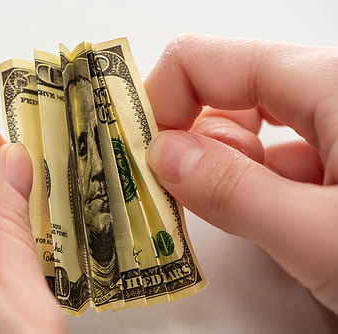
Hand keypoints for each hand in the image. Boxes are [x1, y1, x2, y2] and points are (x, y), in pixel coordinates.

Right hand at [145, 34, 337, 314]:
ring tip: (199, 208)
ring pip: (242, 130)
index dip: (159, 98)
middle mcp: (327, 97)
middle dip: (181, 136)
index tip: (133, 148)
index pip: (207, 61)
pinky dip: (238, 184)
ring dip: (209, 166)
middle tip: (155, 188)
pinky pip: (265, 159)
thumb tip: (162, 156)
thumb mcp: (323, 236)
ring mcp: (330, 132)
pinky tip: (238, 214)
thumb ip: (234, 193)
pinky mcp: (331, 165)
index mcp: (329, 86)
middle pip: (221, 91)